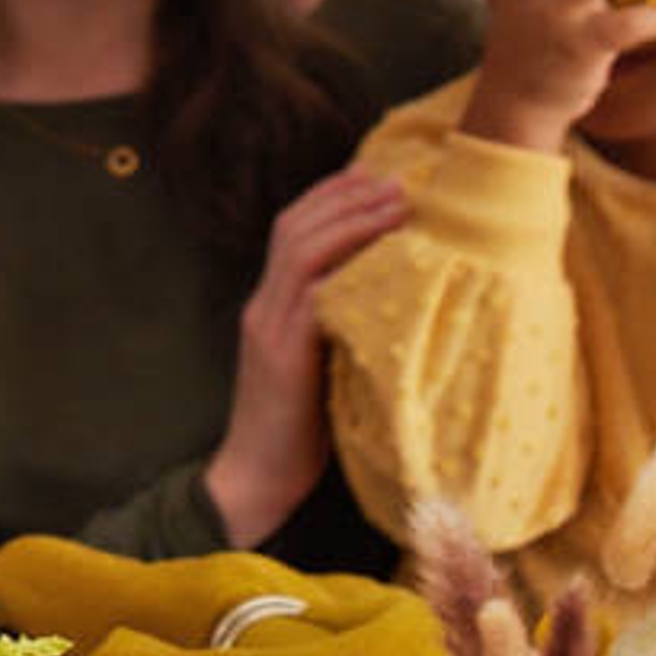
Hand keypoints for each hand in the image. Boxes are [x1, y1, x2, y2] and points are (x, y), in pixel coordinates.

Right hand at [203, 167, 412, 545]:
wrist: (258, 479)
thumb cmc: (298, 431)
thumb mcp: (317, 366)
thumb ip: (336, 328)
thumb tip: (390, 298)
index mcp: (269, 307)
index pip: (291, 231)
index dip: (331, 198)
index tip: (376, 176)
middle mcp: (263, 307)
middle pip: (294, 227)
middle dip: (345, 195)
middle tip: (396, 177)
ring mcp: (269, 327)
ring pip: (301, 249)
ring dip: (352, 217)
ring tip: (397, 200)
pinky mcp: (282, 353)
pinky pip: (312, 292)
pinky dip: (346, 262)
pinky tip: (382, 252)